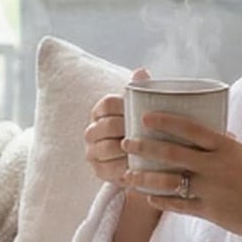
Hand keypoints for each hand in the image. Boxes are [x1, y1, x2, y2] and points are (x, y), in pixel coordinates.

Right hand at [83, 67, 155, 194]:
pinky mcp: (99, 170)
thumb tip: (142, 71)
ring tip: (146, 149)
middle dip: (128, 129)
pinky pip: (110, 169)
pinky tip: (141, 166)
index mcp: (100, 112)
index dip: (124, 107)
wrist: (141, 158)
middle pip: (106, 126)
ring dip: (127, 149)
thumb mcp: (142, 110)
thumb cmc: (142, 128)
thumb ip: (141, 91)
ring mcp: (93, 151)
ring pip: (107, 148)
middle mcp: (92, 131)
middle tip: (150, 132)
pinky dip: (126, 168)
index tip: (143, 112)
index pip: (107, 104)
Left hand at [124, 111, 241, 241]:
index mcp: (227, 148)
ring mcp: (210, 190)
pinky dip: (162, 201)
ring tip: (128, 174)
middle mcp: (215, 166)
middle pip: (172, 154)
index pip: (191, 129)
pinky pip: (178, 205)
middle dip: (145, 147)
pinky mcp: (209, 211)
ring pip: (169, 182)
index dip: (166, 122)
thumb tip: (213, 131)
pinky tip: (149, 198)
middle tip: (127, 142)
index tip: (146, 117)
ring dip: (145, 178)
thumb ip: (228, 144)